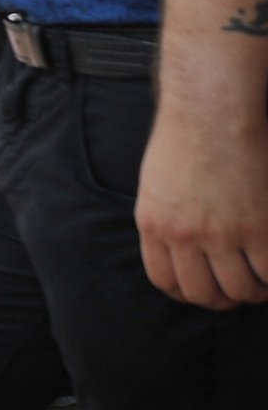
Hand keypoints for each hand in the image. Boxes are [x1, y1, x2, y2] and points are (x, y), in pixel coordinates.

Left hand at [138, 106, 267, 308]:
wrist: (212, 111)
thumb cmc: (185, 138)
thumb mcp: (156, 184)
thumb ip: (166, 220)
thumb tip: (183, 251)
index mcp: (153, 225)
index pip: (165, 281)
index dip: (188, 292)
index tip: (204, 289)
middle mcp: (184, 235)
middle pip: (204, 294)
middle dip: (223, 298)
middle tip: (238, 288)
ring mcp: (222, 234)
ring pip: (241, 289)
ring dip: (254, 290)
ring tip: (261, 277)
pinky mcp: (259, 228)